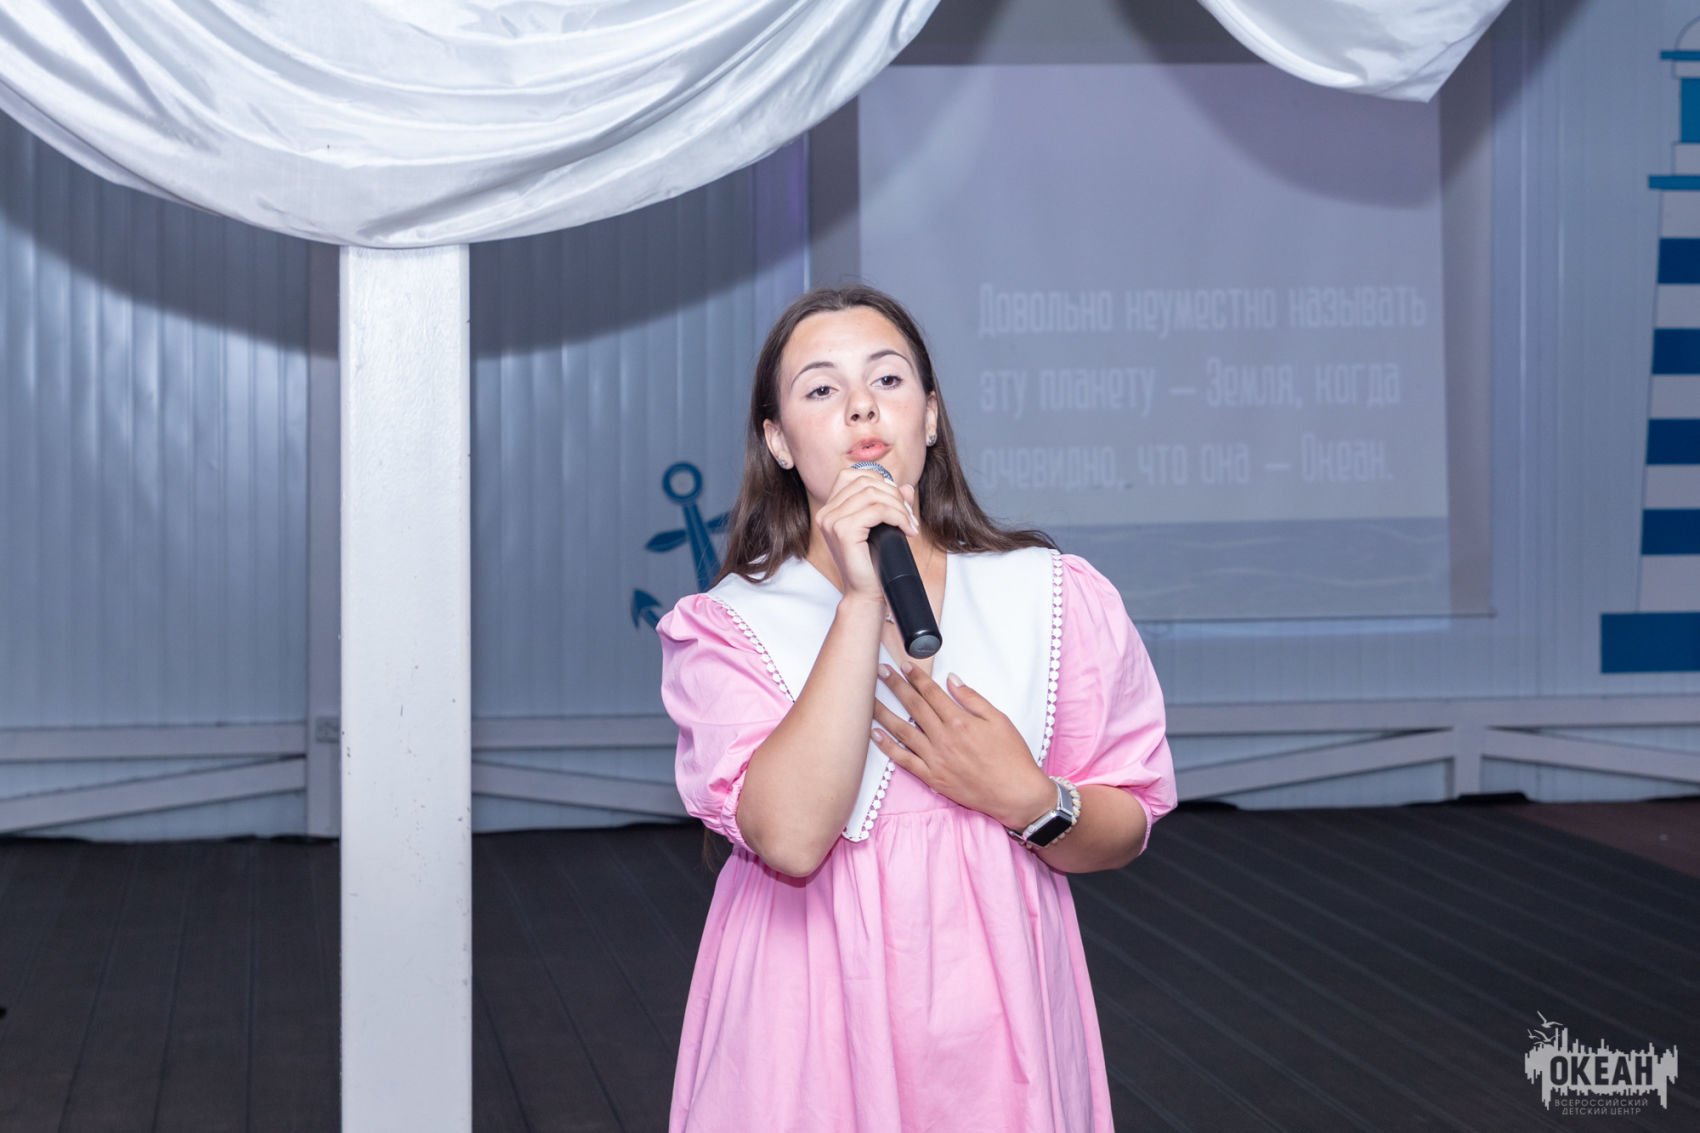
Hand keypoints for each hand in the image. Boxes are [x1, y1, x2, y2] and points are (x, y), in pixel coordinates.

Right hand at [813, 467, 918, 602]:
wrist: (866, 594)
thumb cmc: (873, 563)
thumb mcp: (884, 527)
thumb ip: (892, 504)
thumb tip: (906, 487)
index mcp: (830, 509)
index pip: (854, 476)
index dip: (880, 481)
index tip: (897, 502)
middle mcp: (826, 513)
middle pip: (866, 482)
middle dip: (894, 495)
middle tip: (909, 517)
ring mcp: (832, 521)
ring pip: (873, 494)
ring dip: (899, 507)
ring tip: (910, 525)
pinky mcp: (843, 531)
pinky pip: (877, 510)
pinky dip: (898, 516)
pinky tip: (907, 530)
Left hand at [870, 664, 1055, 829]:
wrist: (1015, 793)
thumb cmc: (1011, 757)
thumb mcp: (999, 720)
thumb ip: (972, 699)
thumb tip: (952, 680)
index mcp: (960, 721)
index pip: (931, 693)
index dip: (916, 678)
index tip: (904, 666)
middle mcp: (943, 738)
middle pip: (913, 707)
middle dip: (895, 687)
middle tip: (880, 672)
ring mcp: (935, 759)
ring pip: (902, 731)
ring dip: (884, 713)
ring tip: (867, 699)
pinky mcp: (932, 777)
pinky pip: (904, 761)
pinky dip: (888, 748)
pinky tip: (875, 735)